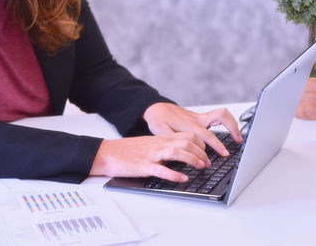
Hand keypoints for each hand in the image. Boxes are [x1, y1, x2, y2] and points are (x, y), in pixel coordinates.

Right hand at [90, 132, 209, 181]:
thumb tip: (181, 153)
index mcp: (161, 139)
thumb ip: (164, 147)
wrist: (107, 153)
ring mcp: (152, 155)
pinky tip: (183, 178)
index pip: (188, 135)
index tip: (206, 153)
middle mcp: (159, 144)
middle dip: (201, 152)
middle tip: (208, 163)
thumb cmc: (127, 151)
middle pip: (187, 142)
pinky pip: (161, 169)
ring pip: (177, 152)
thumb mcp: (150, 145)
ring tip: (202, 167)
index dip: (201, 144)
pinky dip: (174, 174)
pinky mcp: (143, 166)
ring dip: (193, 159)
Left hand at [143, 103, 242, 156]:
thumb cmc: (158, 119)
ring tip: (237, 136)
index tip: (224, 153)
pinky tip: (228, 131)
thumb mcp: (161, 132)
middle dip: (232, 127)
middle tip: (238, 140)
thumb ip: (173, 142)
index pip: (207, 134)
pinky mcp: (200, 117)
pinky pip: (217, 116)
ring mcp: (200, 116)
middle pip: (221, 116)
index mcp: (189, 124)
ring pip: (221, 114)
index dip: (217, 145)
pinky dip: (226, 122)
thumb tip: (184, 153)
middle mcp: (197, 118)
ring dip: (232, 123)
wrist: (156, 107)